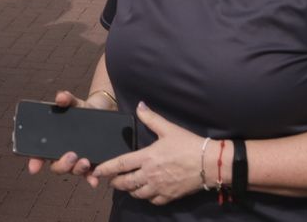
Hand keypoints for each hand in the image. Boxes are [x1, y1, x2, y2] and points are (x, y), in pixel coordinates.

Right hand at [25, 90, 116, 183]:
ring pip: (73, 171)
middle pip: (57, 166)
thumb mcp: (75, 102)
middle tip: (71, 155)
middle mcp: (63, 154)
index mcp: (54, 142)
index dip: (35, 162)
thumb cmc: (82, 109)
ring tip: (85, 161)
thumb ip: (67, 99)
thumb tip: (60, 97)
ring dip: (77, 169)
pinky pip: (89, 174)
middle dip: (62, 165)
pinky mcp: (92, 163)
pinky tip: (94, 180)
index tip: (34, 167)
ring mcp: (77, 160)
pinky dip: (91, 178)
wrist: (102, 112)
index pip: (39, 154)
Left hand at [93, 103, 207, 205]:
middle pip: (125, 183)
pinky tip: (147, 192)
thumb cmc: (188, 144)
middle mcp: (149, 174)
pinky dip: (147, 197)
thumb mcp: (168, 128)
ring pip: (137, 194)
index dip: (106, 168)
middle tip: (112, 180)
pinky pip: (152, 201)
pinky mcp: (169, 196)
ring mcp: (159, 187)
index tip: (97, 171)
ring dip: (130, 190)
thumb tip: (139, 105)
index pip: (120, 164)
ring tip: (128, 186)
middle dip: (115, 182)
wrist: (209, 163)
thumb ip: (151, 118)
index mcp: (147, 157)